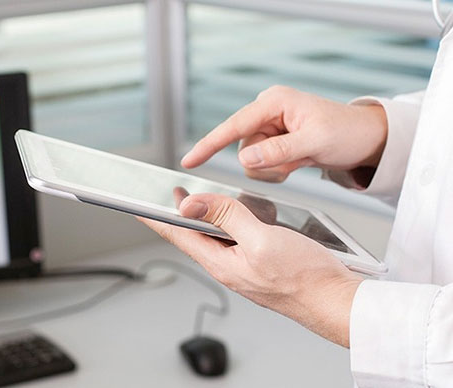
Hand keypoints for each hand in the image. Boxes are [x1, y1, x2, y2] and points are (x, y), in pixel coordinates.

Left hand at [139, 193, 363, 347]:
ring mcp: (244, 269)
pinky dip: (230, 225)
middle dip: (179, 215)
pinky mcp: (259, 267)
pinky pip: (235, 243)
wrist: (336, 302)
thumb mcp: (261, 238)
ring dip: (206, 218)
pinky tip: (240, 216)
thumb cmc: (305, 277)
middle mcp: (228, 268)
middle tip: (169, 195)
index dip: (156, 218)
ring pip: (216, 238)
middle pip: (194, 236)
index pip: (178, 235)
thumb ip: (227, 217)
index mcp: (221, 262)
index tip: (137, 205)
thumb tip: (192, 204)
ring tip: (199, 201)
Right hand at [181, 85, 387, 182]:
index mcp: (274, 102)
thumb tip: (244, 159)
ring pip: (251, 160)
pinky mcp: (273, 141)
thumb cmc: (346, 133)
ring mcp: (270, 127)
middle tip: (295, 161)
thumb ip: (278, 151)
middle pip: (243, 148)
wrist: (366, 140)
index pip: (234, 126)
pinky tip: (298, 162)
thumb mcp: (315, 142)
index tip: (190, 159)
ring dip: (274, 169)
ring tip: (300, 160)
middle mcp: (267, 112)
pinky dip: (278, 170)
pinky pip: (262, 164)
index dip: (210, 144)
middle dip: (266, 163)